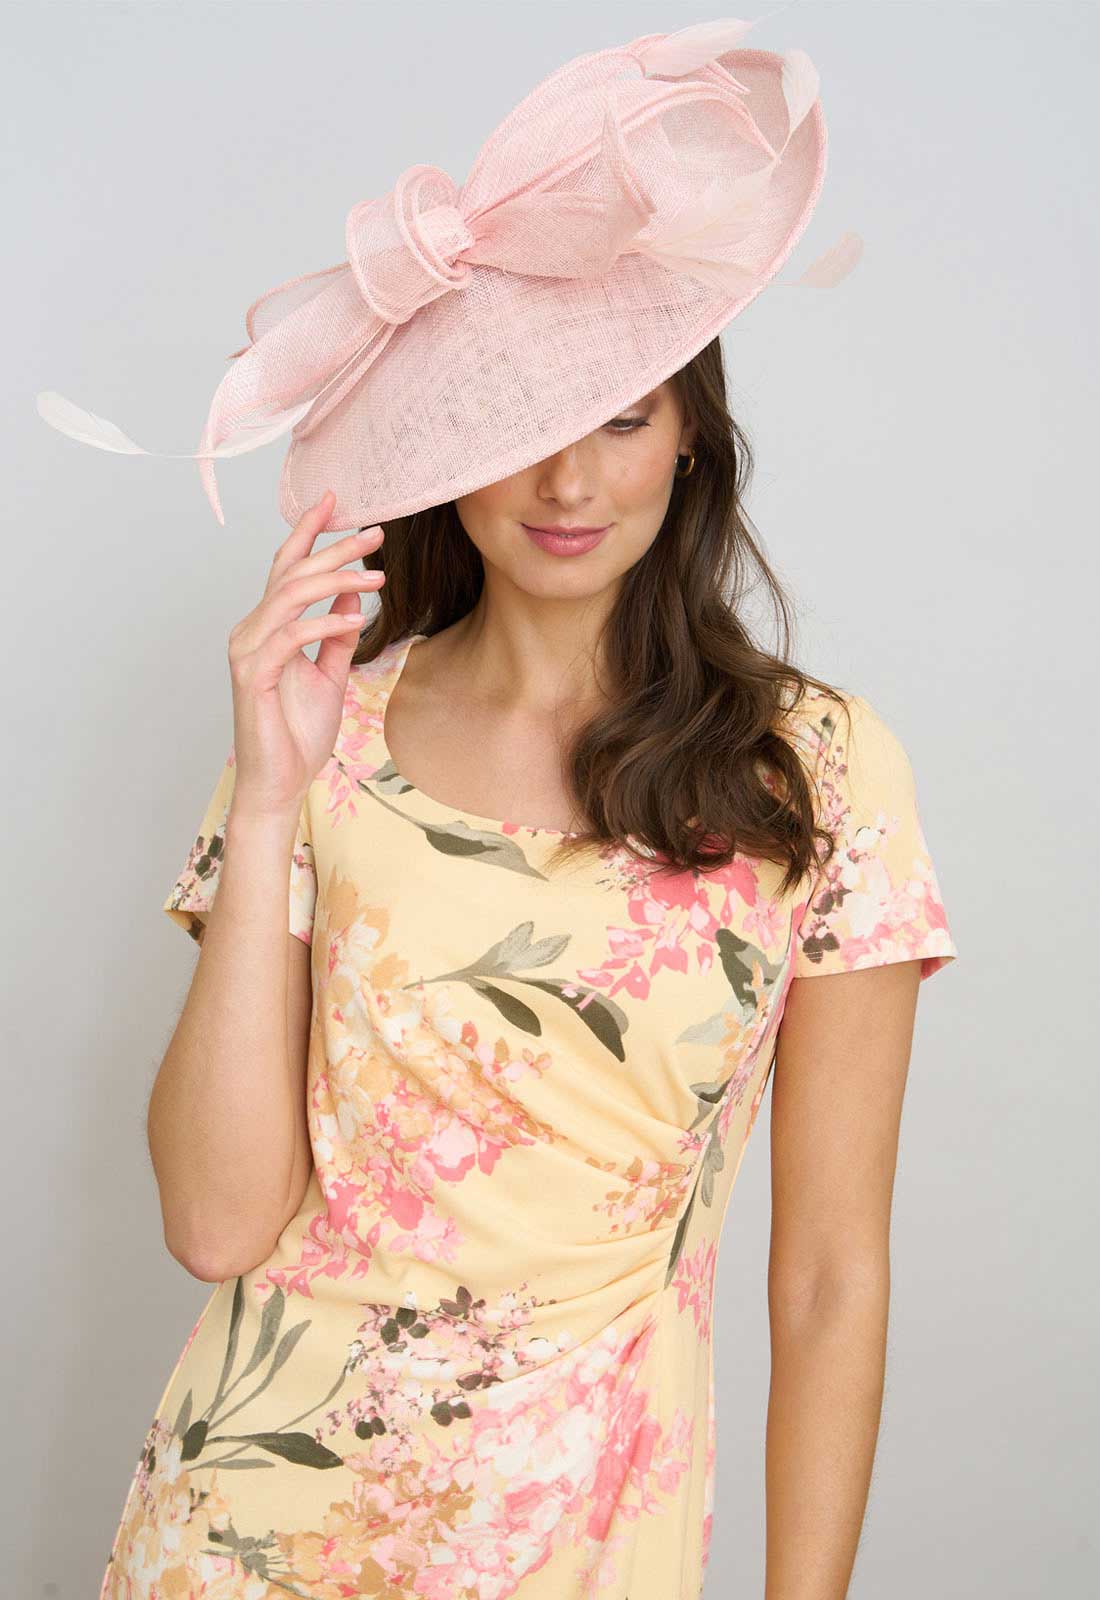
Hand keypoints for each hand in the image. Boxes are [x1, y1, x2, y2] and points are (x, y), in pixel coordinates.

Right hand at [225, 489, 384, 817]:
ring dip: (336, 580)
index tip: (336, 501)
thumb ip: (338, 634)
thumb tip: (355, 593)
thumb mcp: (330, 675)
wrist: (278, 782)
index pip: (286, 568)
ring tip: (378, 574)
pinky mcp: (253, 674)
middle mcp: (251, 630)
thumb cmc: (298, 733)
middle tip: (375, 531)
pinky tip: (357, 618)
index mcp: (267, 626)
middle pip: (291, 572)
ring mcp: (248, 650)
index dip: (309, 532)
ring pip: (289, 596)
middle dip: (334, 547)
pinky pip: (291, 635)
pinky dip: (325, 622)